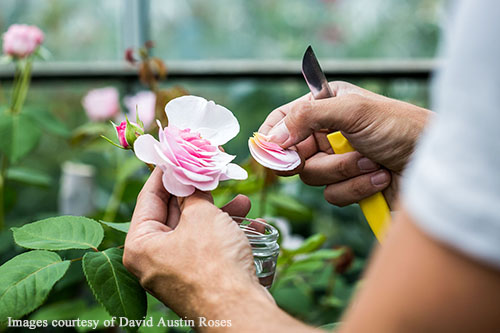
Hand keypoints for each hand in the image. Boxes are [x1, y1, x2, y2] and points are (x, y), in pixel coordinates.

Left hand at [123, 168, 272, 324]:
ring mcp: (175, 271)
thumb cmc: (213, 264)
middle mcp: (153, 260)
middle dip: (198, 193)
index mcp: (140, 245)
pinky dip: (225, 233)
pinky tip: (250, 223)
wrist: (239, 310)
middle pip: (173, 214)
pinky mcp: (198, 279)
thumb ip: (194, 194)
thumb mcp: (202, 216)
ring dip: (219, 213)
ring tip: (241, 199)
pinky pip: (207, 247)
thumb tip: (192, 179)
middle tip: (209, 171)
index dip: (165, 173)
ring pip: (195, 231)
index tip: (177, 155)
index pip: (149, 197)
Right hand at [259, 81, 431, 206]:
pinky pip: (332, 195)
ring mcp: (338, 160)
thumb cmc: (401, 127)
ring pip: (312, 177)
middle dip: (316, 159)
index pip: (283, 119)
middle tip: (317, 158)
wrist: (436, 165)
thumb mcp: (353, 112)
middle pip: (293, 154)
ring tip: (371, 161)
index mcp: (326, 105)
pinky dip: (355, 188)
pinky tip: (379, 176)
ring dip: (343, 172)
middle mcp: (328, 132)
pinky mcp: (349, 184)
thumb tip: (271, 139)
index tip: (268, 154)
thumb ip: (307, 118)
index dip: (272, 137)